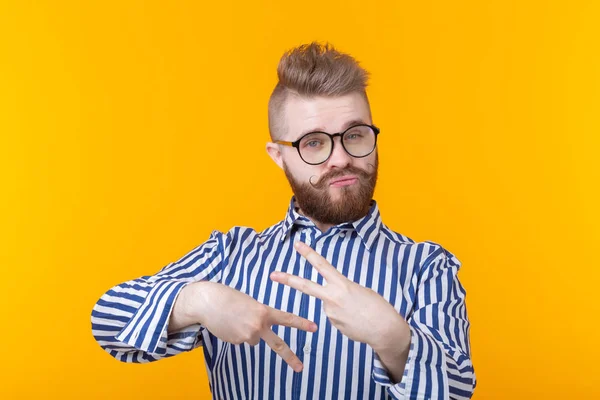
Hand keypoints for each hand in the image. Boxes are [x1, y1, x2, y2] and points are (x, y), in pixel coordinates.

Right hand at [189, 281, 316, 371]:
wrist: (207, 302)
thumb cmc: (229, 298)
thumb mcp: (250, 302)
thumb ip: (260, 315)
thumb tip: (260, 332)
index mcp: (264, 312)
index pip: (287, 319)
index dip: (302, 323)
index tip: (314, 328)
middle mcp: (258, 326)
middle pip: (278, 345)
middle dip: (290, 357)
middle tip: (300, 368)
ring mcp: (247, 336)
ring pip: (254, 339)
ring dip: (247, 331)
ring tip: (236, 319)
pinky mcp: (236, 342)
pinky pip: (242, 339)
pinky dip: (237, 333)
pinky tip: (229, 324)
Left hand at [270, 241, 408, 350]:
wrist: (384, 330)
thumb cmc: (377, 307)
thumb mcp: (360, 290)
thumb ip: (342, 290)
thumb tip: (331, 298)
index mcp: (342, 285)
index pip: (322, 265)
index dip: (308, 254)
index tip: (297, 245)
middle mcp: (332, 298)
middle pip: (306, 286)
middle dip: (288, 279)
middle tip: (273, 274)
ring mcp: (330, 313)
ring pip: (329, 304)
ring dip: (340, 306)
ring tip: (357, 312)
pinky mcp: (333, 325)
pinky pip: (335, 316)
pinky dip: (344, 316)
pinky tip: (356, 320)